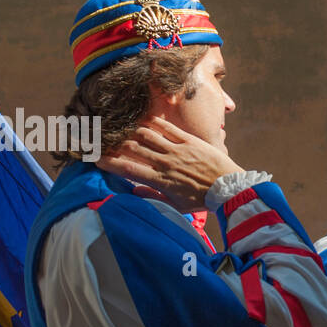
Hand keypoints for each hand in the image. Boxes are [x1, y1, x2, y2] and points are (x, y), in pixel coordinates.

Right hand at [98, 116, 242, 211]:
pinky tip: (144, 120)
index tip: (96, 159)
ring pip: (147, 134)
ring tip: (122, 128)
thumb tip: (133, 192)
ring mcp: (177, 150)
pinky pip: (167, 128)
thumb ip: (153, 197)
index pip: (128, 169)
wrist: (229, 188)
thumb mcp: (176, 206)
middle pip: (133, 148)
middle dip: (114, 143)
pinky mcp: (190, 140)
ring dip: (131, 130)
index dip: (109, 162)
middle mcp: (166, 163)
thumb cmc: (202, 200)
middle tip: (104, 139)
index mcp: (161, 181)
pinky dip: (154, 122)